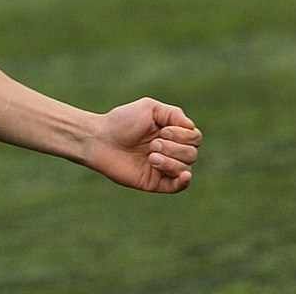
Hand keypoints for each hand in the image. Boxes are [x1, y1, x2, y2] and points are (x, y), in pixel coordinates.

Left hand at [86, 97, 200, 193]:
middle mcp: (170, 150)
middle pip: (192, 153)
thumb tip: (191, 127)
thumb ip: (173, 113)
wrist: (100, 139)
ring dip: (170, 161)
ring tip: (150, 156)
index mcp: (171, 133)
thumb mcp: (148, 108)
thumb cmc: (121, 121)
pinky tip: (183, 175)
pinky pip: (178, 187)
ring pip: (185, 168)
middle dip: (174, 148)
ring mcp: (164, 167)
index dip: (184, 135)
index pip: (195, 137)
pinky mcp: (155, 182)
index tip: (163, 130)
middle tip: (152, 144)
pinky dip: (183, 181)